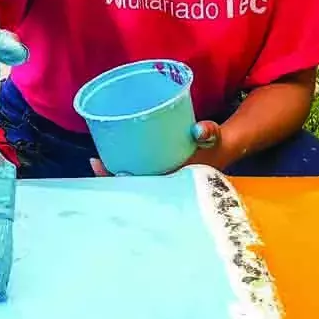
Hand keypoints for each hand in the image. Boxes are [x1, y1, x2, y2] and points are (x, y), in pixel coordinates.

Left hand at [90, 121, 225, 176]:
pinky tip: (111, 159)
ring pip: (133, 182)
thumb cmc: (214, 145)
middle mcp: (166, 187)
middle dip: (112, 178)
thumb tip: (199, 130)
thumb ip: (209, 132)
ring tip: (97, 161)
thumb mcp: (213, 137)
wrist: (223, 150)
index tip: (108, 171)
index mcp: (175, 184)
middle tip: (96, 162)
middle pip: (133, 187)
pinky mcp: (158, 172)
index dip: (125, 183)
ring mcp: (161, 181)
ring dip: (114, 174)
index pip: (145, 188)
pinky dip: (124, 169)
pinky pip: (137, 174)